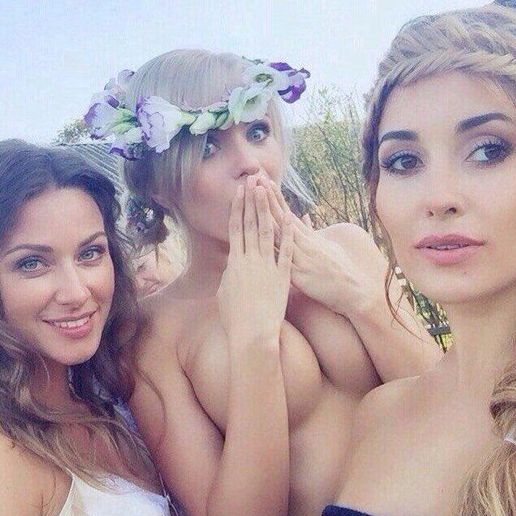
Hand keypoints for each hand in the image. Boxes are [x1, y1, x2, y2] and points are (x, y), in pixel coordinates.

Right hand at [217, 177, 293, 342]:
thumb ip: (230, 274)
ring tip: (267, 192)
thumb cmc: (234, 318)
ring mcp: (268, 267)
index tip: (239, 192)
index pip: (236, 229)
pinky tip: (290, 217)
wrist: (252, 335)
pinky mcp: (283, 276)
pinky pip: (286, 251)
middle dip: (252, 201)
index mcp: (234, 263)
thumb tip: (232, 265)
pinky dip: (288, 234)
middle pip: (251, 224)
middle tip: (253, 181)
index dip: (238, 209)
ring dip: (267, 210)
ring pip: (268, 232)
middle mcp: (250, 260)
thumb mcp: (225, 292)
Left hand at [263, 179, 381, 317]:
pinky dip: (274, 248)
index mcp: (309, 238)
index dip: (275, 198)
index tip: (264, 182)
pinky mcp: (301, 275)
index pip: (288, 214)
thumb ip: (314, 232)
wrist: (354, 291)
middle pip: (282, 218)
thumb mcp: (327, 247)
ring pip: (281, 234)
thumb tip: (306, 217)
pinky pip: (284, 260)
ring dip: (266, 216)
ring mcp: (302, 258)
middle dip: (267, 199)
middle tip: (255, 181)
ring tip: (256, 199)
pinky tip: (262, 238)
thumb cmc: (340, 270)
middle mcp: (305, 244)